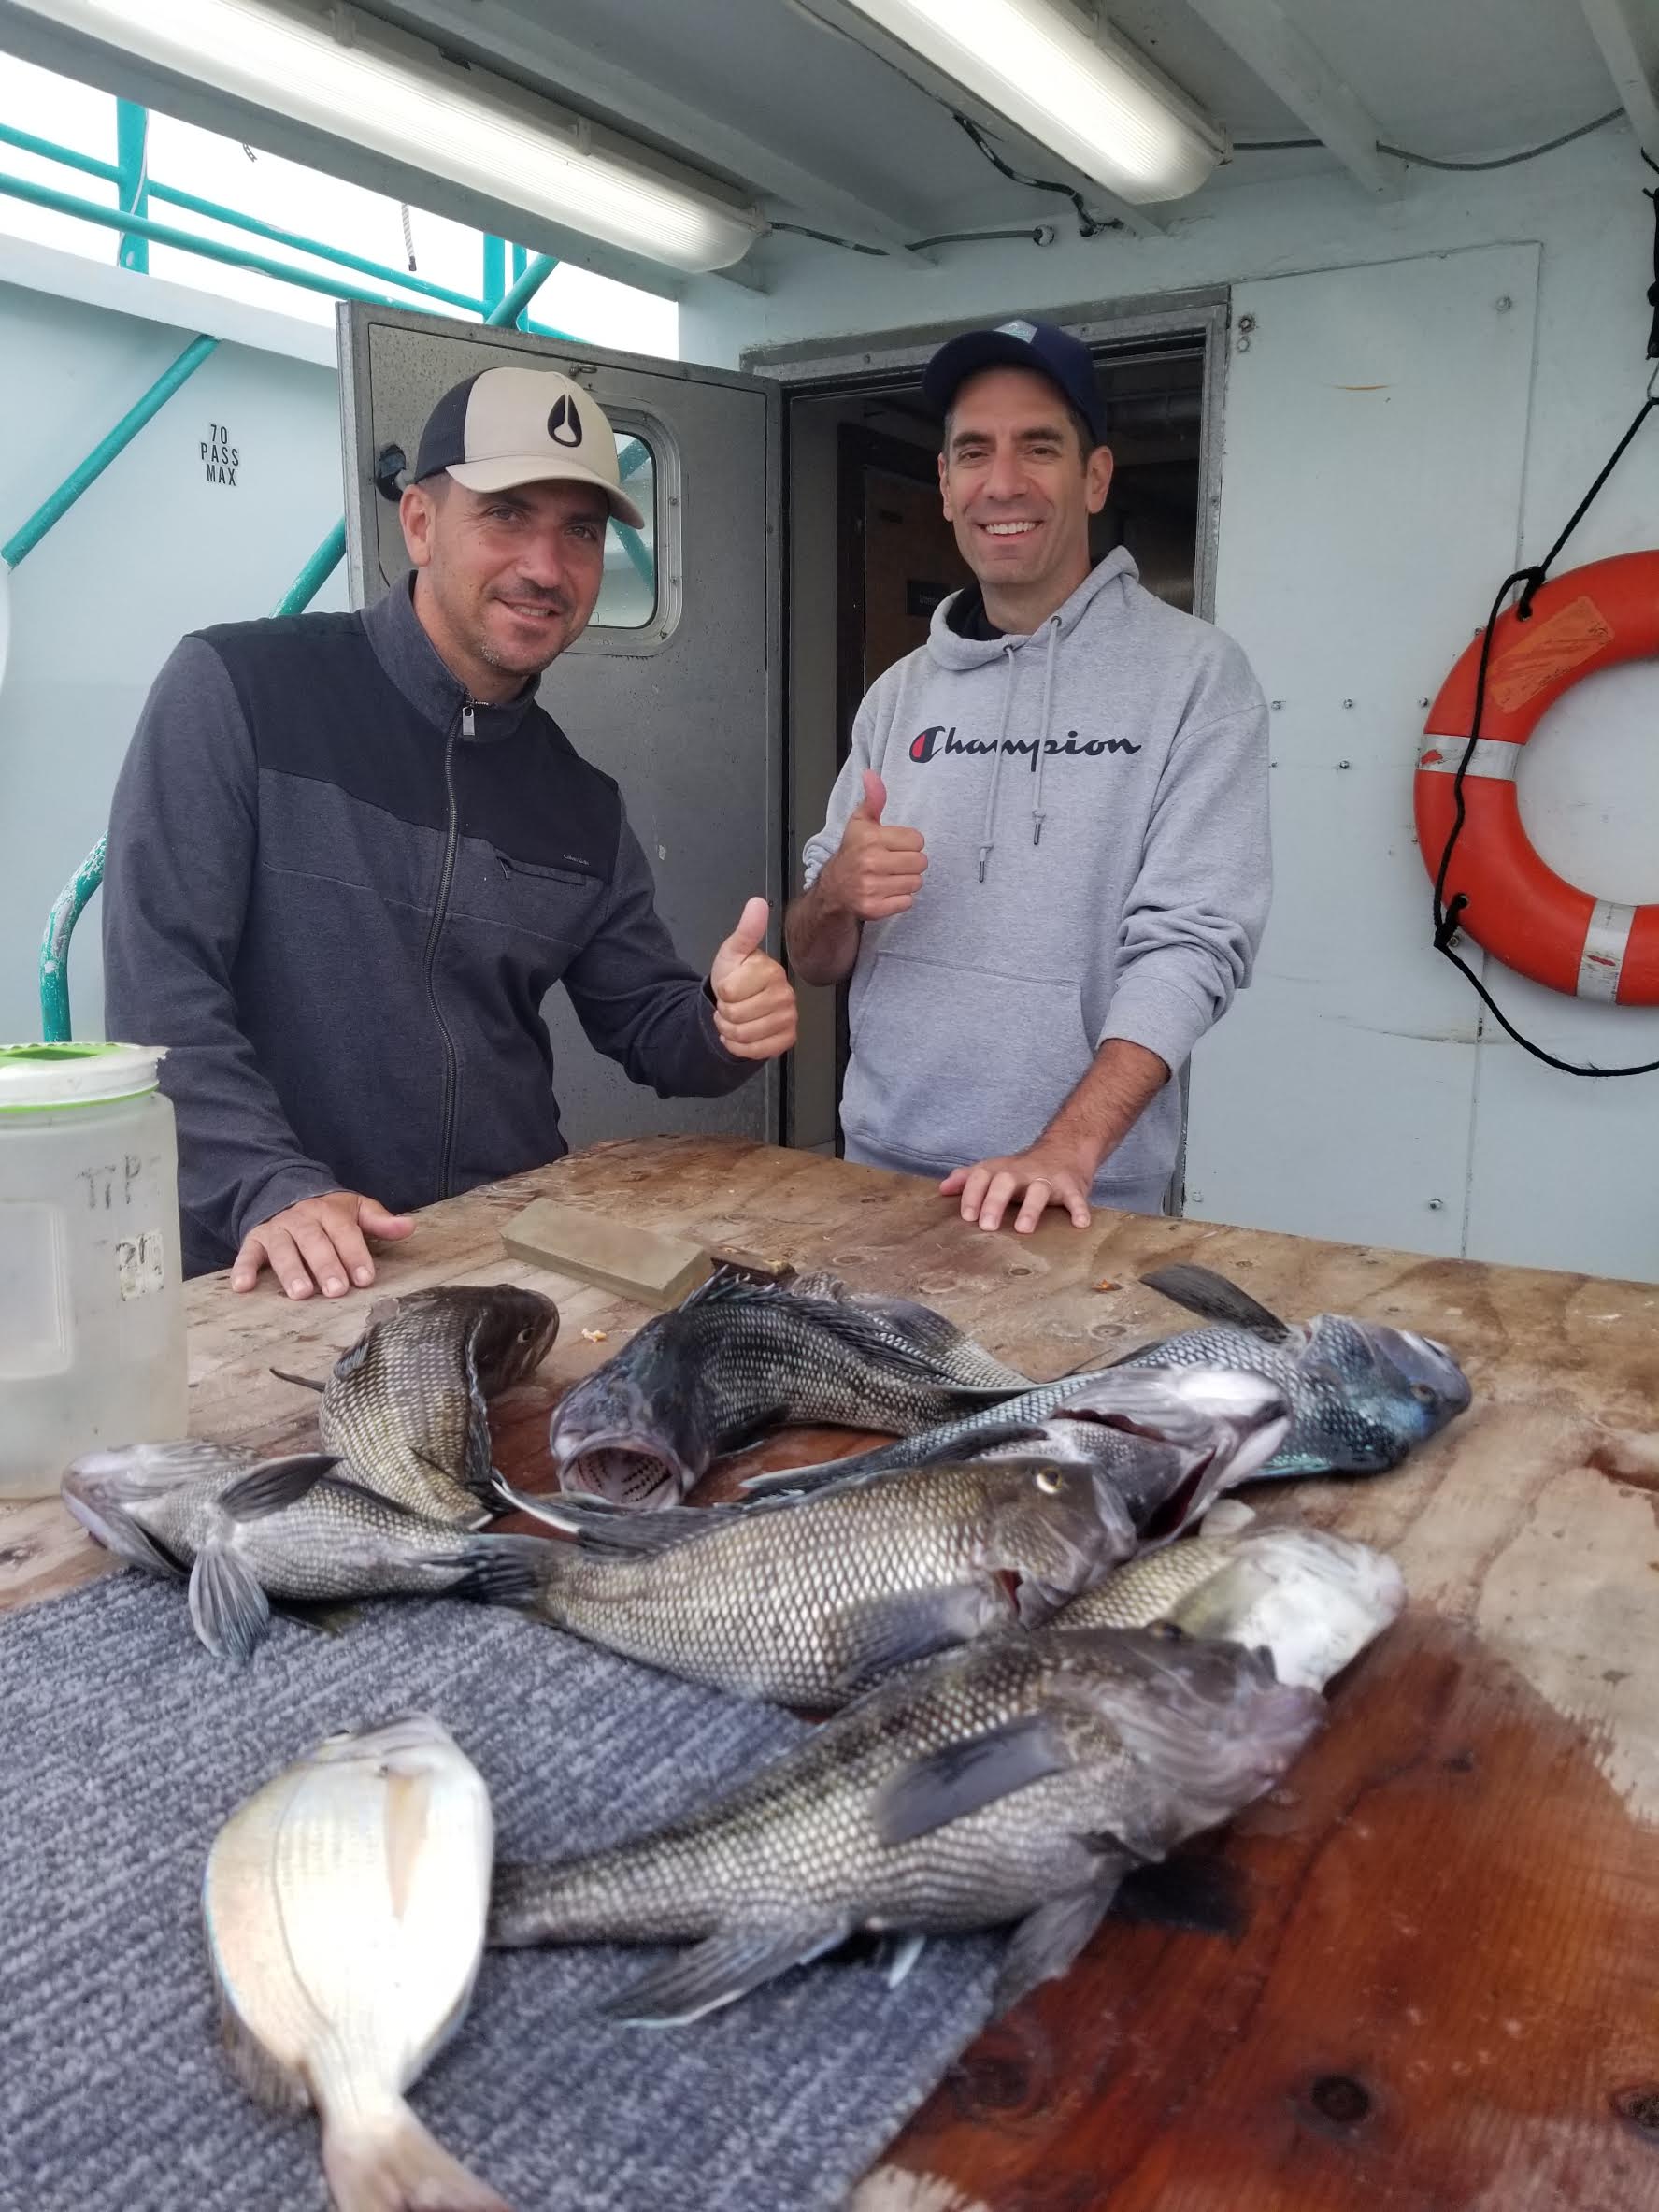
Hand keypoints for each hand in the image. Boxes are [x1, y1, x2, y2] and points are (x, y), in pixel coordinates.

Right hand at [232, 1190, 414, 1298]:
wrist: (283, 1192)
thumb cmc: (327, 1212)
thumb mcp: (354, 1209)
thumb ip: (379, 1221)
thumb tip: (409, 1227)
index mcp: (329, 1211)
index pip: (345, 1232)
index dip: (355, 1255)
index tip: (365, 1278)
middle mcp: (301, 1219)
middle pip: (314, 1242)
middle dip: (326, 1266)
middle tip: (336, 1291)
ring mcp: (276, 1229)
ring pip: (283, 1248)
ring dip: (291, 1271)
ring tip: (301, 1293)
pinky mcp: (253, 1239)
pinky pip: (247, 1253)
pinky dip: (243, 1269)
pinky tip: (242, 1287)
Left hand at [710, 897, 797, 1060]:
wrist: (740, 1002)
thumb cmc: (736, 976)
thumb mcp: (734, 951)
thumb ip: (746, 930)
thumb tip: (757, 902)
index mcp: (772, 972)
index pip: (729, 991)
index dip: (721, 991)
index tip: (730, 986)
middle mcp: (786, 995)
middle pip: (735, 1015)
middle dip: (724, 1012)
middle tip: (732, 1002)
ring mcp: (789, 1019)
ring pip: (742, 1035)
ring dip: (729, 1030)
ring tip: (735, 1017)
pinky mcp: (787, 1039)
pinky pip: (754, 1052)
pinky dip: (739, 1047)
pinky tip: (742, 1034)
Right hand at [818, 771, 926, 920]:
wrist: (833, 889)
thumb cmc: (853, 853)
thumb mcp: (861, 823)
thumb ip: (873, 799)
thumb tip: (871, 775)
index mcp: (870, 838)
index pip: (917, 840)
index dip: (909, 843)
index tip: (894, 847)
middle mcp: (870, 862)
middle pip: (921, 862)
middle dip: (911, 863)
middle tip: (894, 864)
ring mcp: (871, 887)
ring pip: (916, 883)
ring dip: (906, 881)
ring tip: (890, 878)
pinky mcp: (874, 908)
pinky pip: (908, 902)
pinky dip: (900, 899)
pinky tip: (886, 892)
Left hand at [940, 1145, 1096, 1235]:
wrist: (1066, 1149)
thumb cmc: (1023, 1170)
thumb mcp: (995, 1170)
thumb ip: (968, 1179)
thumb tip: (941, 1189)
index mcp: (1001, 1170)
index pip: (981, 1176)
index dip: (972, 1194)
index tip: (966, 1216)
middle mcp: (1023, 1172)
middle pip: (1005, 1181)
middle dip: (994, 1202)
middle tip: (987, 1226)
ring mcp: (1048, 1179)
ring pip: (1039, 1190)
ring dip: (1031, 1209)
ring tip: (1023, 1228)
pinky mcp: (1072, 1186)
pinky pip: (1076, 1197)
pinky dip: (1079, 1209)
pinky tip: (1080, 1224)